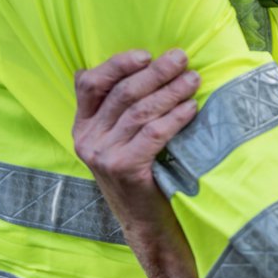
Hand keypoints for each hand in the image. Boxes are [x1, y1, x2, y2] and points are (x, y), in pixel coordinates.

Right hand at [72, 49, 198, 237]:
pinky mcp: (123, 169)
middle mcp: (87, 138)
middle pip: (122, 93)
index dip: (117, 64)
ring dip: (170, 91)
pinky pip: (152, 134)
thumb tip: (156, 67)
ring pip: (138, 111)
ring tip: (193, 79)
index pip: (89, 83)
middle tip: (181, 58)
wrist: (147, 224)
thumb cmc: (144, 174)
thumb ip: (125, 111)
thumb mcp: (125, 140)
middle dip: (154, 72)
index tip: (146, 54)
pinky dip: (174, 118)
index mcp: (83, 125)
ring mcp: (102, 154)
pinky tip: (191, 108)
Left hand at [73, 50, 251, 277]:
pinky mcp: (98, 135)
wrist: (168, 255)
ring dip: (143, 78)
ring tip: (181, 64)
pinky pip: (90, 93)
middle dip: (156, 92)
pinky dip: (113, 71)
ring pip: (107, 103)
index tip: (196, 105)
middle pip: (120, 121)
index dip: (159, 127)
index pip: (131, 159)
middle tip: (194, 75)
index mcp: (134, 212)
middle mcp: (106, 181)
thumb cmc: (195, 275)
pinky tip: (146, 61)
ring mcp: (96, 155)